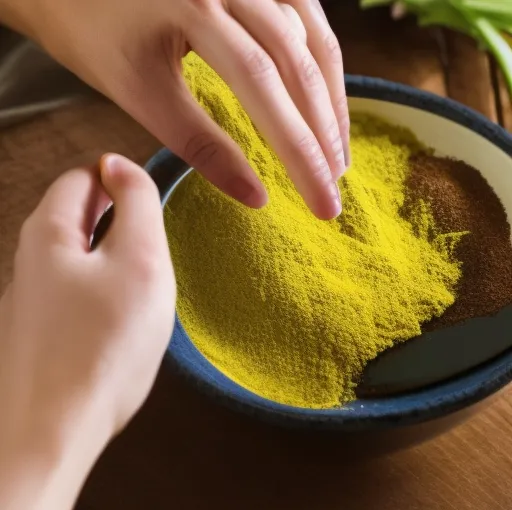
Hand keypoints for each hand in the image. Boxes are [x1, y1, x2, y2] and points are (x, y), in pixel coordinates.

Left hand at [0, 155, 174, 509]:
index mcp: (48, 232)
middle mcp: (29, 260)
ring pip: (82, 258)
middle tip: (153, 258)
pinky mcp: (40, 331)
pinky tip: (118, 326)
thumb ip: (136, 203)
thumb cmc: (104, 343)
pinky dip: (104, 296)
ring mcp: (31, 298)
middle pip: (81, 217)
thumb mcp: (140, 259)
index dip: (122, 181)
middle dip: (122, 227)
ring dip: (115, 265)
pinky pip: (78, 294)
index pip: (84, 176)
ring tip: (141, 296)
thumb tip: (121, 166)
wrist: (55, 432)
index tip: (154, 208)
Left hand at [2, 0, 348, 218]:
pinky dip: (320, 63)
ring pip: (312, 37)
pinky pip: (306, 15)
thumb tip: (255, 195)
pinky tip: (325, 99)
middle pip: (297, 63)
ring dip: (329, 101)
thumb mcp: (139, 93)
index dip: (299, 150)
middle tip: (334, 187)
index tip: (320, 200)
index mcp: (193, 4)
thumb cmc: (88, 31)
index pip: (264, 88)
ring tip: (336, 153)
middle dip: (322, 134)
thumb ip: (200, 145)